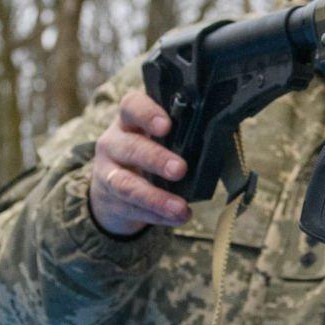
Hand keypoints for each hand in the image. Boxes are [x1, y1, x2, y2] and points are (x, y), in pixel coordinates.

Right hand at [88, 91, 191, 236]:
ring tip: (179, 207)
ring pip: (127, 184)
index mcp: (129, 120)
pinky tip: (177, 218)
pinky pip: (134, 209)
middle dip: (156, 159)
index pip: (132, 106)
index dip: (147, 114)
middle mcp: (113, 143)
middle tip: (180, 169)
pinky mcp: (111, 200)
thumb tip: (216, 141)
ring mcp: (107, 173)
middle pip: (131, 148)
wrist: (110, 187)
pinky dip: (158, 215)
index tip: (166, 126)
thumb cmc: (145, 152)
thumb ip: (177, 135)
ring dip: (156, 197)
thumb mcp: (154, 137)